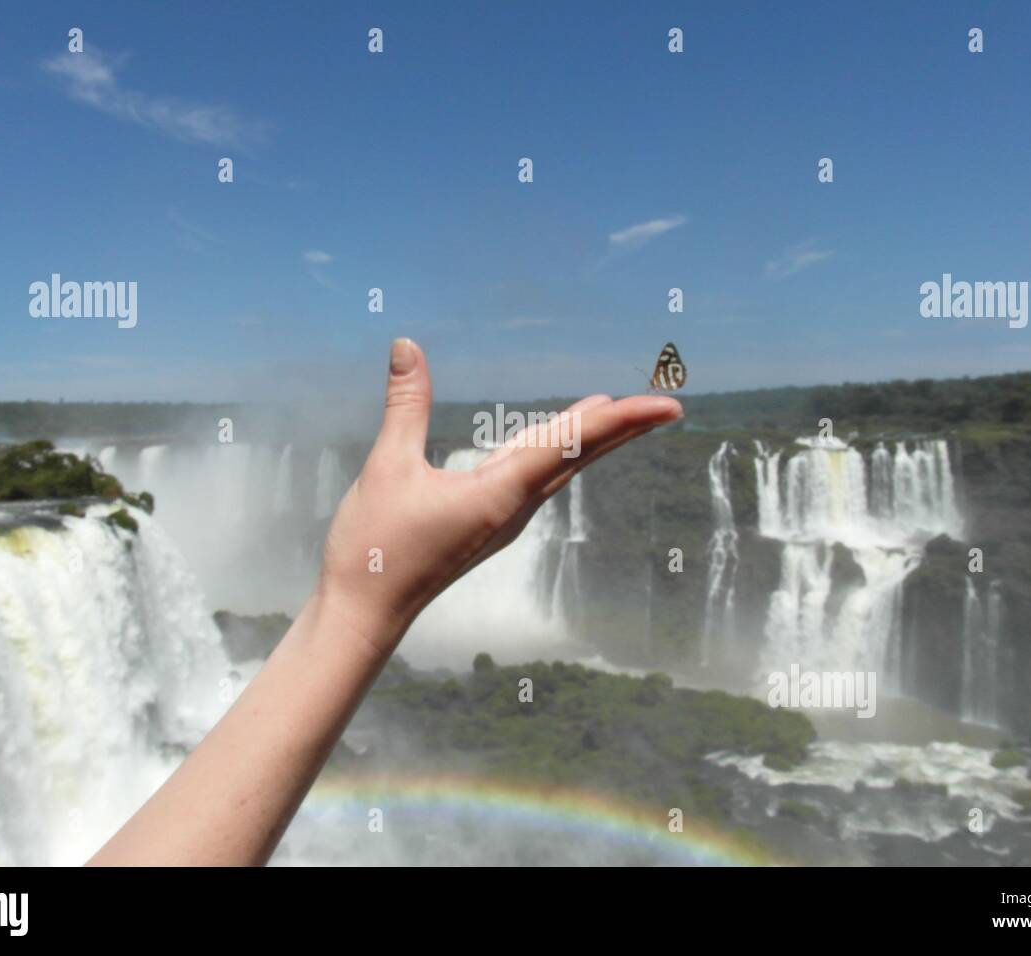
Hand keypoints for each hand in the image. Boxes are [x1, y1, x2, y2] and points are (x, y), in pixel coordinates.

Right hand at [314, 338, 682, 655]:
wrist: (363, 614)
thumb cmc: (375, 548)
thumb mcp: (388, 468)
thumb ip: (404, 405)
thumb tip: (406, 344)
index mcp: (502, 493)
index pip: (573, 444)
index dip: (622, 419)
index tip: (667, 407)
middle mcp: (513, 508)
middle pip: (579, 457)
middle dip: (622, 428)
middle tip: (667, 406)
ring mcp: (502, 519)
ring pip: (556, 468)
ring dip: (586, 437)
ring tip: (610, 408)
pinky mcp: (485, 523)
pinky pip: (531, 479)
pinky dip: (551, 452)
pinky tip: (548, 441)